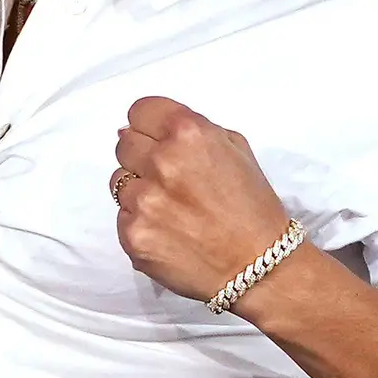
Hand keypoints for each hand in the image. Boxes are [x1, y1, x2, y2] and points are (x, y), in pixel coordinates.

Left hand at [112, 96, 298, 310]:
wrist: (258, 266)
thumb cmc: (252, 206)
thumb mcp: (235, 149)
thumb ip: (191, 131)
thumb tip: (144, 129)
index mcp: (188, 134)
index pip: (140, 111)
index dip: (149, 125)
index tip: (157, 139)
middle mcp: (161, 162)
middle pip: (125, 144)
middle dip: (143, 156)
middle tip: (169, 179)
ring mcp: (143, 200)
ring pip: (119, 181)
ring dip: (140, 191)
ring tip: (172, 209)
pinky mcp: (133, 234)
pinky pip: (123, 217)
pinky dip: (140, 222)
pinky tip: (169, 232)